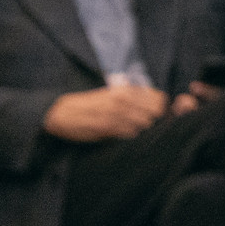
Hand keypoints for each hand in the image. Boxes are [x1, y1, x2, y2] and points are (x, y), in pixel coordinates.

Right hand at [44, 84, 166, 141]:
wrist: (64, 112)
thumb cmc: (91, 103)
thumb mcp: (114, 93)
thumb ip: (133, 97)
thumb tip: (155, 106)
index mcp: (127, 90)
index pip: (159, 99)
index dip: (160, 108)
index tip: (156, 113)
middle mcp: (124, 100)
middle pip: (155, 114)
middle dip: (154, 120)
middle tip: (146, 124)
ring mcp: (116, 114)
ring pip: (144, 125)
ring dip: (142, 129)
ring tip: (133, 129)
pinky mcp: (107, 128)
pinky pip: (129, 134)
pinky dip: (130, 135)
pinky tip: (123, 134)